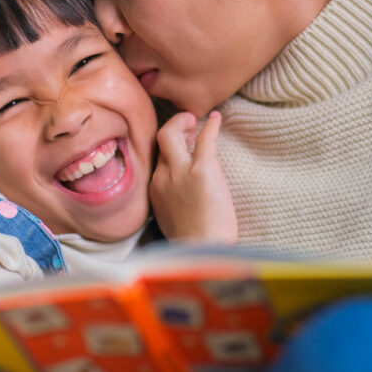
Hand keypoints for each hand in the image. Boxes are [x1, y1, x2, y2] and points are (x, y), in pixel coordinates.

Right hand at [149, 111, 236, 244]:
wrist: (201, 252)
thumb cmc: (192, 242)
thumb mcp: (170, 217)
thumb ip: (170, 198)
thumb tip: (180, 187)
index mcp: (155, 188)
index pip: (158, 157)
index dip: (169, 147)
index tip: (180, 142)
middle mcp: (163, 176)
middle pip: (161, 140)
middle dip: (173, 126)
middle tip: (186, 123)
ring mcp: (180, 172)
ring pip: (173, 134)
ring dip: (184, 122)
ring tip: (195, 119)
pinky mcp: (202, 170)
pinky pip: (205, 139)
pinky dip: (211, 126)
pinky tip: (217, 118)